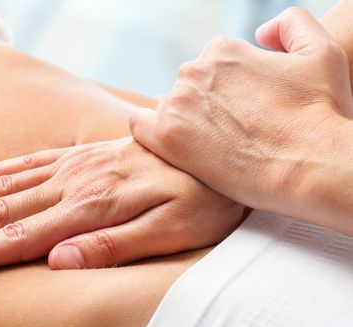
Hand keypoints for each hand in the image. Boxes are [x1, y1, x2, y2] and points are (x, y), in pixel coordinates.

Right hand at [0, 138, 243, 274]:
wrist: (213, 149)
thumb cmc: (201, 198)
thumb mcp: (172, 231)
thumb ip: (115, 245)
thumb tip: (57, 260)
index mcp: (90, 209)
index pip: (18, 238)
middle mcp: (72, 186)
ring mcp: (73, 168)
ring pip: (4, 188)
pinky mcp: (80, 156)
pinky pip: (28, 163)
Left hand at [131, 8, 352, 226]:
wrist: (308, 165)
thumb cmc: (320, 114)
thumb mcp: (321, 53)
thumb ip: (292, 26)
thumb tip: (261, 32)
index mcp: (223, 50)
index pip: (211, 68)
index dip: (228, 93)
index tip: (243, 114)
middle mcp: (194, 70)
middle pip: (189, 88)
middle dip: (206, 107)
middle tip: (229, 135)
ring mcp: (177, 103)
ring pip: (168, 108)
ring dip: (183, 123)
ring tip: (210, 147)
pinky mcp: (166, 137)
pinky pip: (140, 126)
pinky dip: (151, 134)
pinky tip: (174, 147)